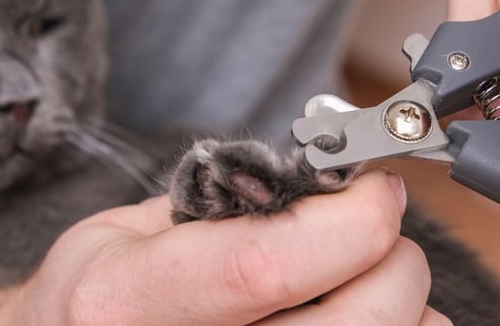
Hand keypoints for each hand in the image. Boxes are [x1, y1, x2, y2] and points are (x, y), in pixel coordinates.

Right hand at [0, 170, 450, 324]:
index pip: (264, 264)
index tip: (375, 190)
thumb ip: (226, 204)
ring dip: (401, 307)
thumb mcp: (129, 229)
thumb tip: (332, 187)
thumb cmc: (97, 297)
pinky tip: (356, 316)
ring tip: (363, 277)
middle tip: (378, 228)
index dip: (347, 221)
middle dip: (394, 264)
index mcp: (129, 302)